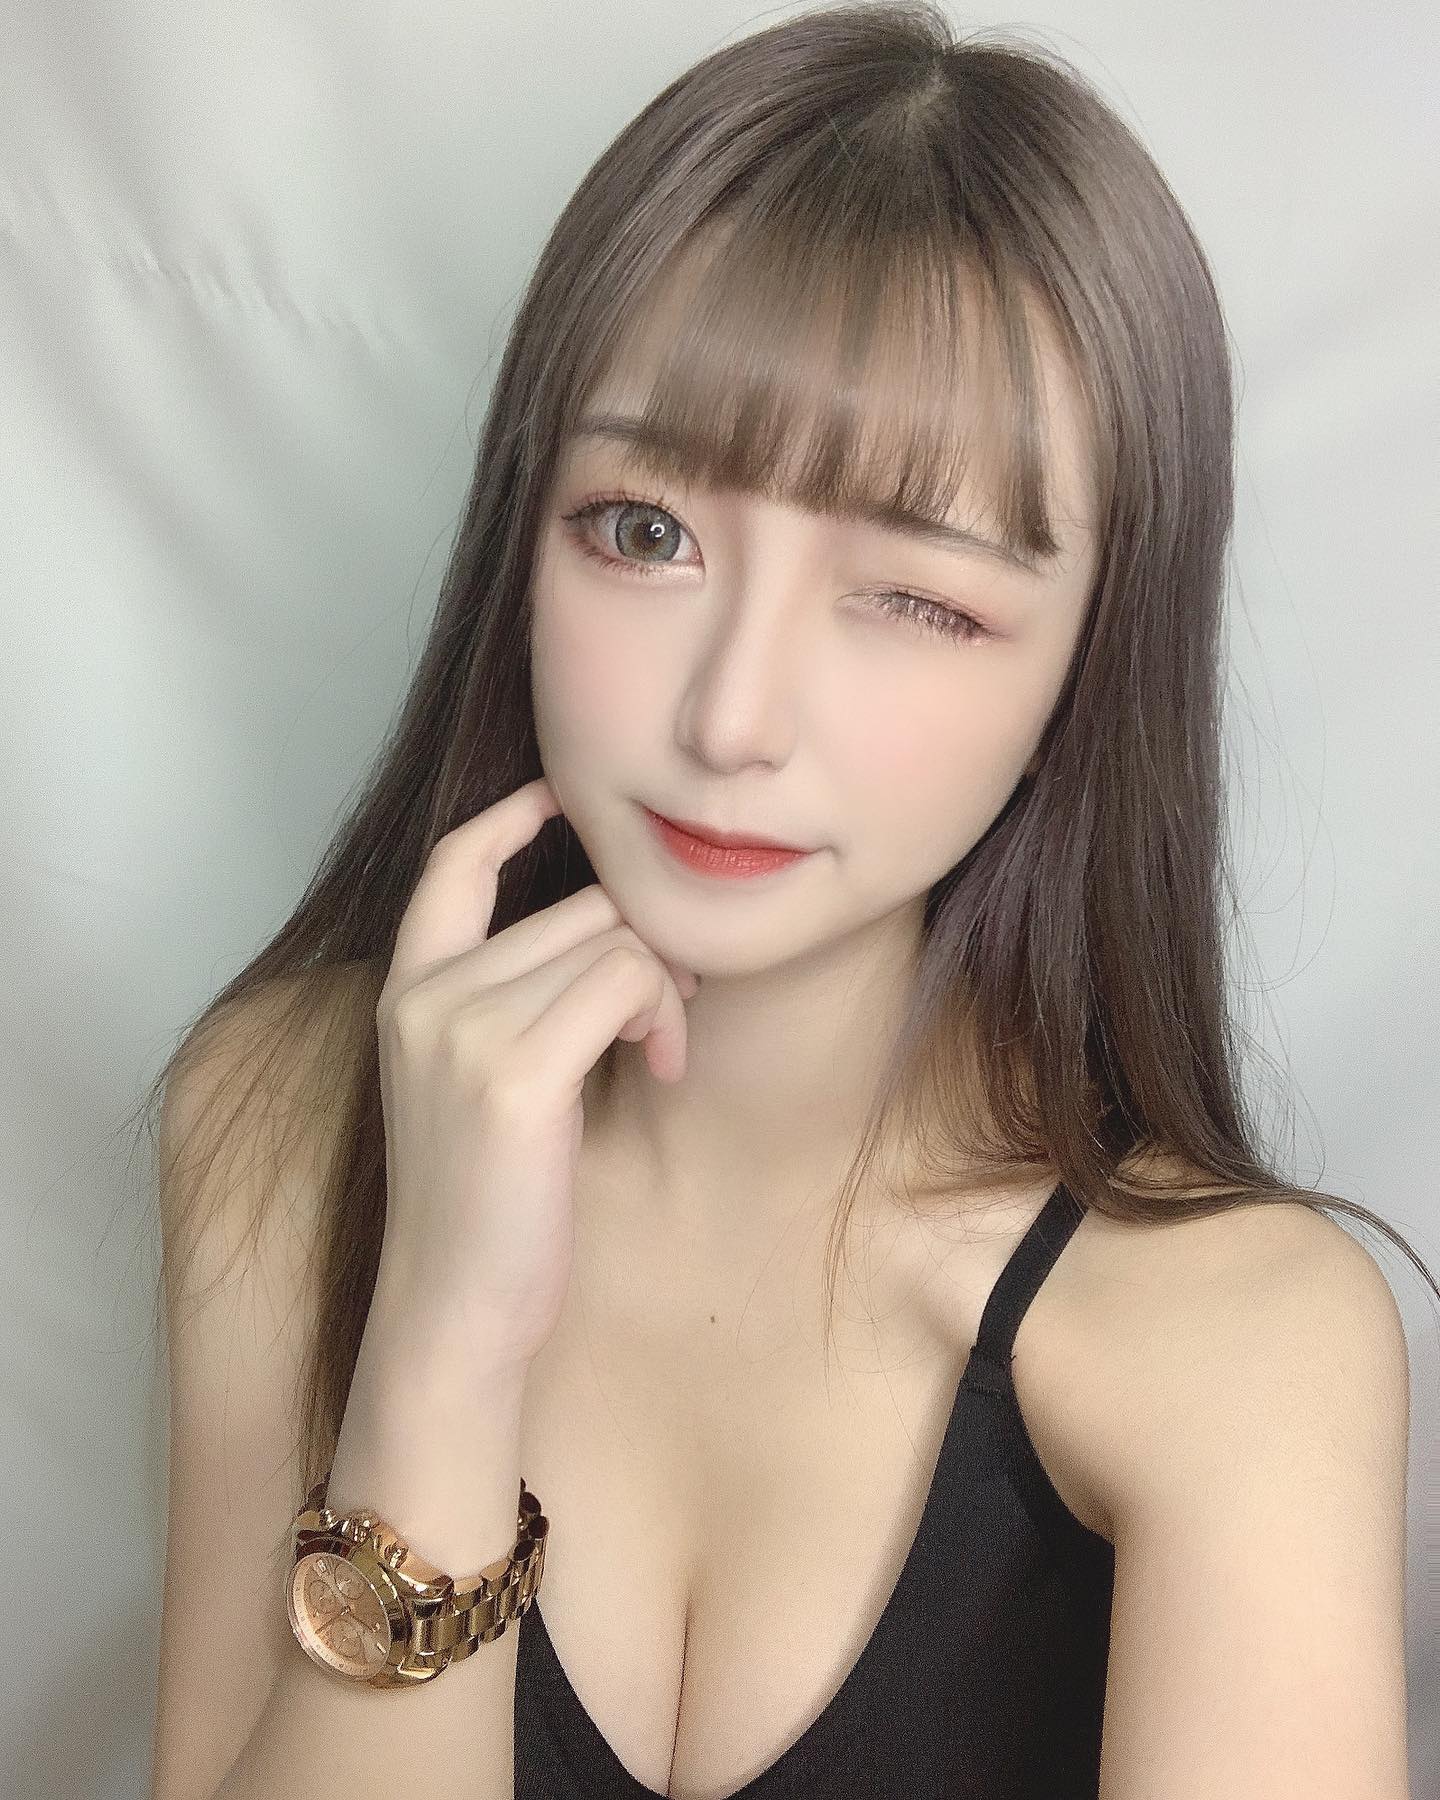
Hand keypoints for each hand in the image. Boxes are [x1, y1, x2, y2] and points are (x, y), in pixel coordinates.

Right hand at [371, 777, 697, 1372]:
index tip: (561, 796)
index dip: (510, 816)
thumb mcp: (473, 1079)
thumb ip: (510, 995)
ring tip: (654, 1052)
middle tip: (661, 1013)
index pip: (453, 864)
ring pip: (612, 938)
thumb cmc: (482, 1198)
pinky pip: (626, 981)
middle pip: (578, 904)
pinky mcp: (513, 1072)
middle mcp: (424, 995)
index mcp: (405, 990)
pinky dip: (662, 1016)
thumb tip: (611, 922)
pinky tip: (658, 1070)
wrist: (453, 1306)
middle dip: (643, 947)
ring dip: (662, 990)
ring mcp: (461, 1029)